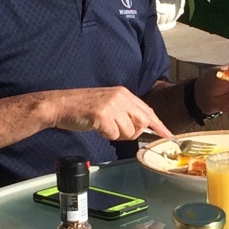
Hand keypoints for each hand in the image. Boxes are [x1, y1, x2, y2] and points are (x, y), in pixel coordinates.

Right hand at [50, 86, 170, 142]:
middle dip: (133, 132)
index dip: (158, 124)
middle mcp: (121, 97)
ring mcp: (112, 105)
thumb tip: (141, 126)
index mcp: (124, 93)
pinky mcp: (103, 115)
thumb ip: (125, 111)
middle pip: (142, 122)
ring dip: (117, 135)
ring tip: (103, 126)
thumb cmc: (83, 107)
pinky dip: (106, 135)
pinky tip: (97, 127)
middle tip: (116, 130)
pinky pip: (114, 135)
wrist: (60, 104)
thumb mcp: (109, 103)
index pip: (147, 110)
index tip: (168, 135)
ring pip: (129, 131)